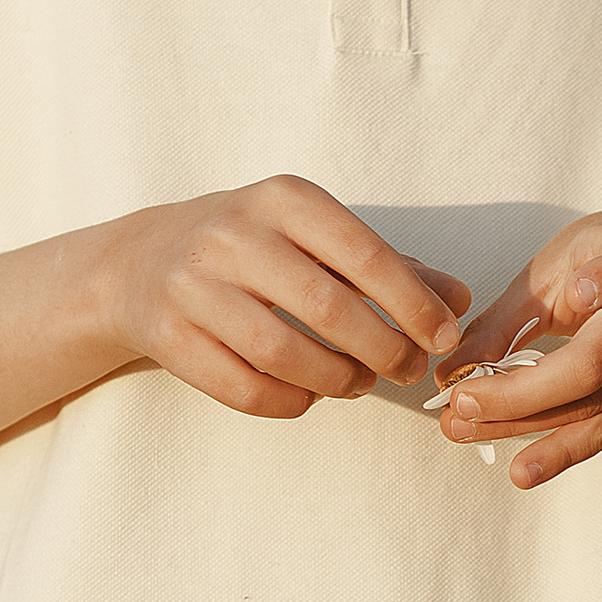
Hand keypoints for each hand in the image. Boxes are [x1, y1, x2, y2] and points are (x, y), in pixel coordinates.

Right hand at [96, 177, 467, 415]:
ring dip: (338, 380)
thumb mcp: (318, 237)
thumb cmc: (255, 249)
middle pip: (327, 308)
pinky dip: (291, 402)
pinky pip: (244, 388)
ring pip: (283, 353)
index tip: (441, 338)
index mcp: (283, 200)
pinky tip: (311, 395)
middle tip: (407, 371)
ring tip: (359, 383)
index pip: (364, 255)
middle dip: (382, 350)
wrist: (143, 261)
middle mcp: (233, 235)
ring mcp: (192, 286)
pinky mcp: (167, 337)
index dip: (412, 304)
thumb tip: (458, 300)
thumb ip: (392, 267)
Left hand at [436, 215, 601, 486]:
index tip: (579, 292)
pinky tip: (525, 470)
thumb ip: (509, 317)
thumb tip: (453, 372)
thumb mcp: (557, 267)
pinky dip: (563, 451)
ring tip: (467, 433)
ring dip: (526, 426)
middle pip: (595, 361)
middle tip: (459, 404)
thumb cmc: (601, 263)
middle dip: (518, 392)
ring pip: (599, 405)